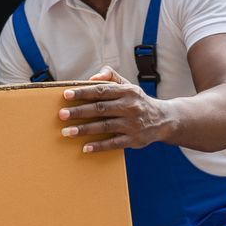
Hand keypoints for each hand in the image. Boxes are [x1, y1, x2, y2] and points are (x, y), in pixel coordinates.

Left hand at [57, 66, 175, 152]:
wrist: (163, 119)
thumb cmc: (138, 101)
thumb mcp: (128, 86)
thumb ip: (111, 78)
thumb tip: (92, 77)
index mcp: (126, 92)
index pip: (101, 91)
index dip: (83, 92)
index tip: (66, 95)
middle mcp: (129, 107)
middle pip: (100, 109)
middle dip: (79, 112)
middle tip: (61, 115)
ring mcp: (131, 124)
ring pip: (104, 127)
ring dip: (84, 129)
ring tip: (67, 132)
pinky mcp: (133, 140)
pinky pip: (114, 143)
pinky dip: (99, 146)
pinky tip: (85, 148)